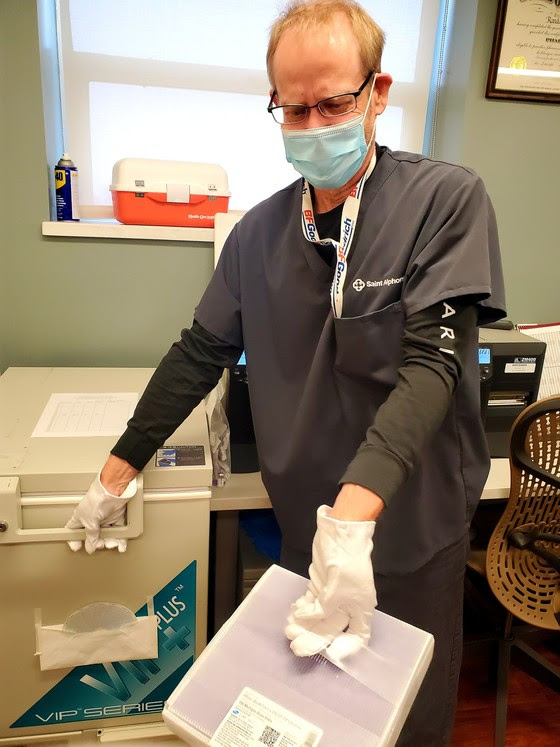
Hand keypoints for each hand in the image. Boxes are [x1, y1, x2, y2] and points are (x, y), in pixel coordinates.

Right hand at [65, 471, 136, 553]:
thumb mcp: (89, 522)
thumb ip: (90, 536)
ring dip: (110, 542)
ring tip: (112, 543)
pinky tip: (121, 546)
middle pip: (93, 536)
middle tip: (101, 545)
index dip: (74, 539)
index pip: (73, 531)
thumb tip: (90, 547)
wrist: (113, 490)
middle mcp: (92, 518)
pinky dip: (121, 539)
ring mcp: (104, 518)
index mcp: (80, 518)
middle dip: (98, 543)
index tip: (78, 547)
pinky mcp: (116, 517)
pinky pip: (119, 530)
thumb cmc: (97, 500)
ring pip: (107, 534)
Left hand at [285, 504, 375, 661]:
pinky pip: (311, 603)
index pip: (359, 637)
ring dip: (304, 624)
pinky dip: (302, 609)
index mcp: (361, 608)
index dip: (347, 648)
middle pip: (332, 629)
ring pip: (318, 617)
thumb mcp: (337, 590)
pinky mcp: (321, 585)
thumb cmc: (346, 562)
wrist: (341, 533)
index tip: (331, 654)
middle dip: (314, 638)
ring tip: (289, 628)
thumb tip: (306, 618)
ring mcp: (333, 595)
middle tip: (296, 646)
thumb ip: (322, 609)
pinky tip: (293, 612)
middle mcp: (348, 605)